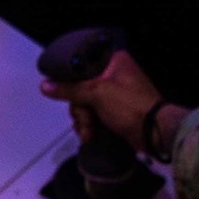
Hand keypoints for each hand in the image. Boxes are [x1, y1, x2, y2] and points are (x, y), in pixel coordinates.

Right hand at [39, 49, 182, 153]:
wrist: (155, 133)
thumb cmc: (129, 106)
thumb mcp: (97, 93)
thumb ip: (69, 89)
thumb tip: (43, 85)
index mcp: (114, 61)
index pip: (82, 64)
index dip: (71, 80)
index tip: (67, 93)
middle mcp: (114, 75)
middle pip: (81, 88)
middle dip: (80, 109)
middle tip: (86, 120)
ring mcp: (115, 95)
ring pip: (85, 104)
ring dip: (84, 121)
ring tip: (89, 133)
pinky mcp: (115, 112)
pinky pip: (94, 115)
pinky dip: (90, 126)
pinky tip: (89, 136)